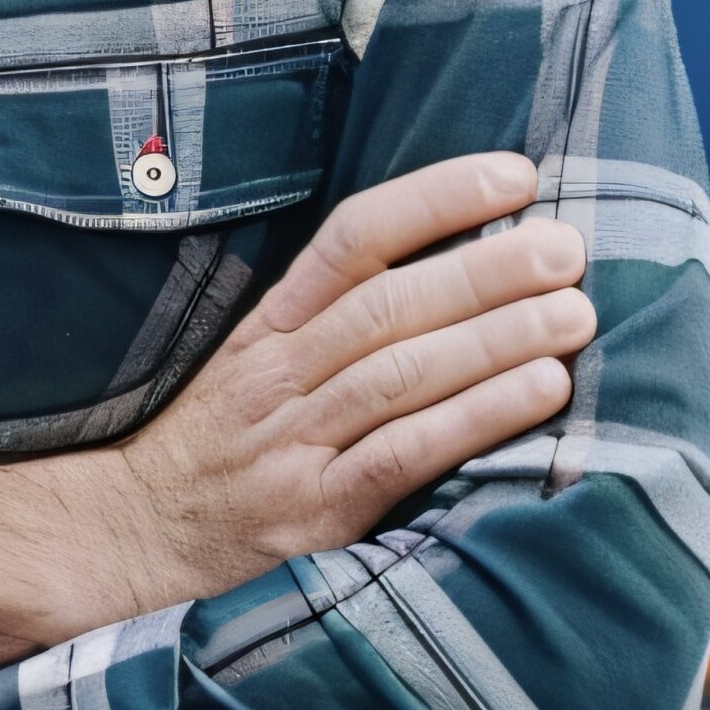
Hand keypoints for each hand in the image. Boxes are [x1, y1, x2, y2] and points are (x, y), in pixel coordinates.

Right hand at [102, 152, 590, 604]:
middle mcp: (281, 369)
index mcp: (271, 322)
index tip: (515, 175)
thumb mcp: (254, 361)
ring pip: (402, 371)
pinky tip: (539, 395)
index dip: (435, 198)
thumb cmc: (218, 443)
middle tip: (566, 247)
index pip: (353, 236)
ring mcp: (295, 440)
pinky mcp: (315, 512)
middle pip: (390, 301)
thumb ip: (332, 319)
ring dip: (497, 338)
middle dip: (486, 268)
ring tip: (574, 315)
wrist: (134, 533)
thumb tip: (453, 264)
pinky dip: (475, 419)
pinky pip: (402, 454)